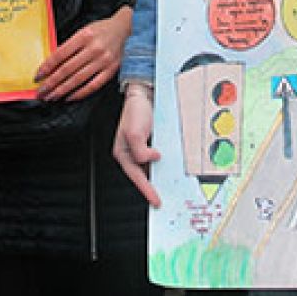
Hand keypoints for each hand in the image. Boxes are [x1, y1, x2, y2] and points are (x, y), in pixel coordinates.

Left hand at [35, 7, 130, 101]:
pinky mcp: (111, 70)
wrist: (126, 29)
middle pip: (67, 69)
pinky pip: (93, 85)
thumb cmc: (103, 29)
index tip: (38, 76)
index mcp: (84, 36)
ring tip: (51, 96)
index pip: (60, 54)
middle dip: (51, 83)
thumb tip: (52, 64)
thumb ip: (70, 45)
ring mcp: (104, 60)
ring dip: (62, 90)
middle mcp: (94, 48)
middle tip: (41, 91)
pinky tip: (70, 97)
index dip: (46, 67)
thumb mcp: (84, 31)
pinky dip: (80, 93)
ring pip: (78, 79)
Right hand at [114, 91, 162, 207]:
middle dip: (153, 187)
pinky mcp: (152, 144)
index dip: (147, 190)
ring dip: (160, 176)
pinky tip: (172, 167)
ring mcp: (143, 149)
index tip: (156, 200)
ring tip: (170, 186)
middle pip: (144, 175)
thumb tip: (153, 159)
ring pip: (152, 168)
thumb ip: (140, 150)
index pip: (136, 177)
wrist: (145, 95)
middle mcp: (133, 153)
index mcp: (123, 154)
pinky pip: (158, 158)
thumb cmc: (135, 110)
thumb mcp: (134, 132)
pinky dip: (165, 164)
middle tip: (164, 198)